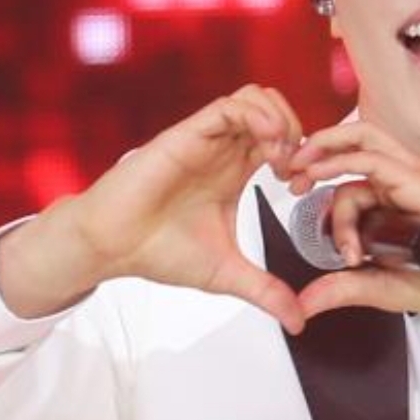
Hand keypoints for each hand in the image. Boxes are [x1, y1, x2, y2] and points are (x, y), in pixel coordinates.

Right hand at [0, 85, 306, 331]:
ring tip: (281, 160)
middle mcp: (224, 150)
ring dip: (282, 121)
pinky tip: (267, 147)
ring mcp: (208, 138)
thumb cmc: (159, 252)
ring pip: (257, 98)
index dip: (305, 159)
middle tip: (298, 172)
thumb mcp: (228, 274)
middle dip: (300, 135)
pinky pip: (231, 105)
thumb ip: (266, 292)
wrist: (113, 248)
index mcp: (235, 172)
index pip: (283, 142)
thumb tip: (298, 322)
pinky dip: (258, 116)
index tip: (303, 190)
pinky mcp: (189, 133)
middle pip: (276, 111)